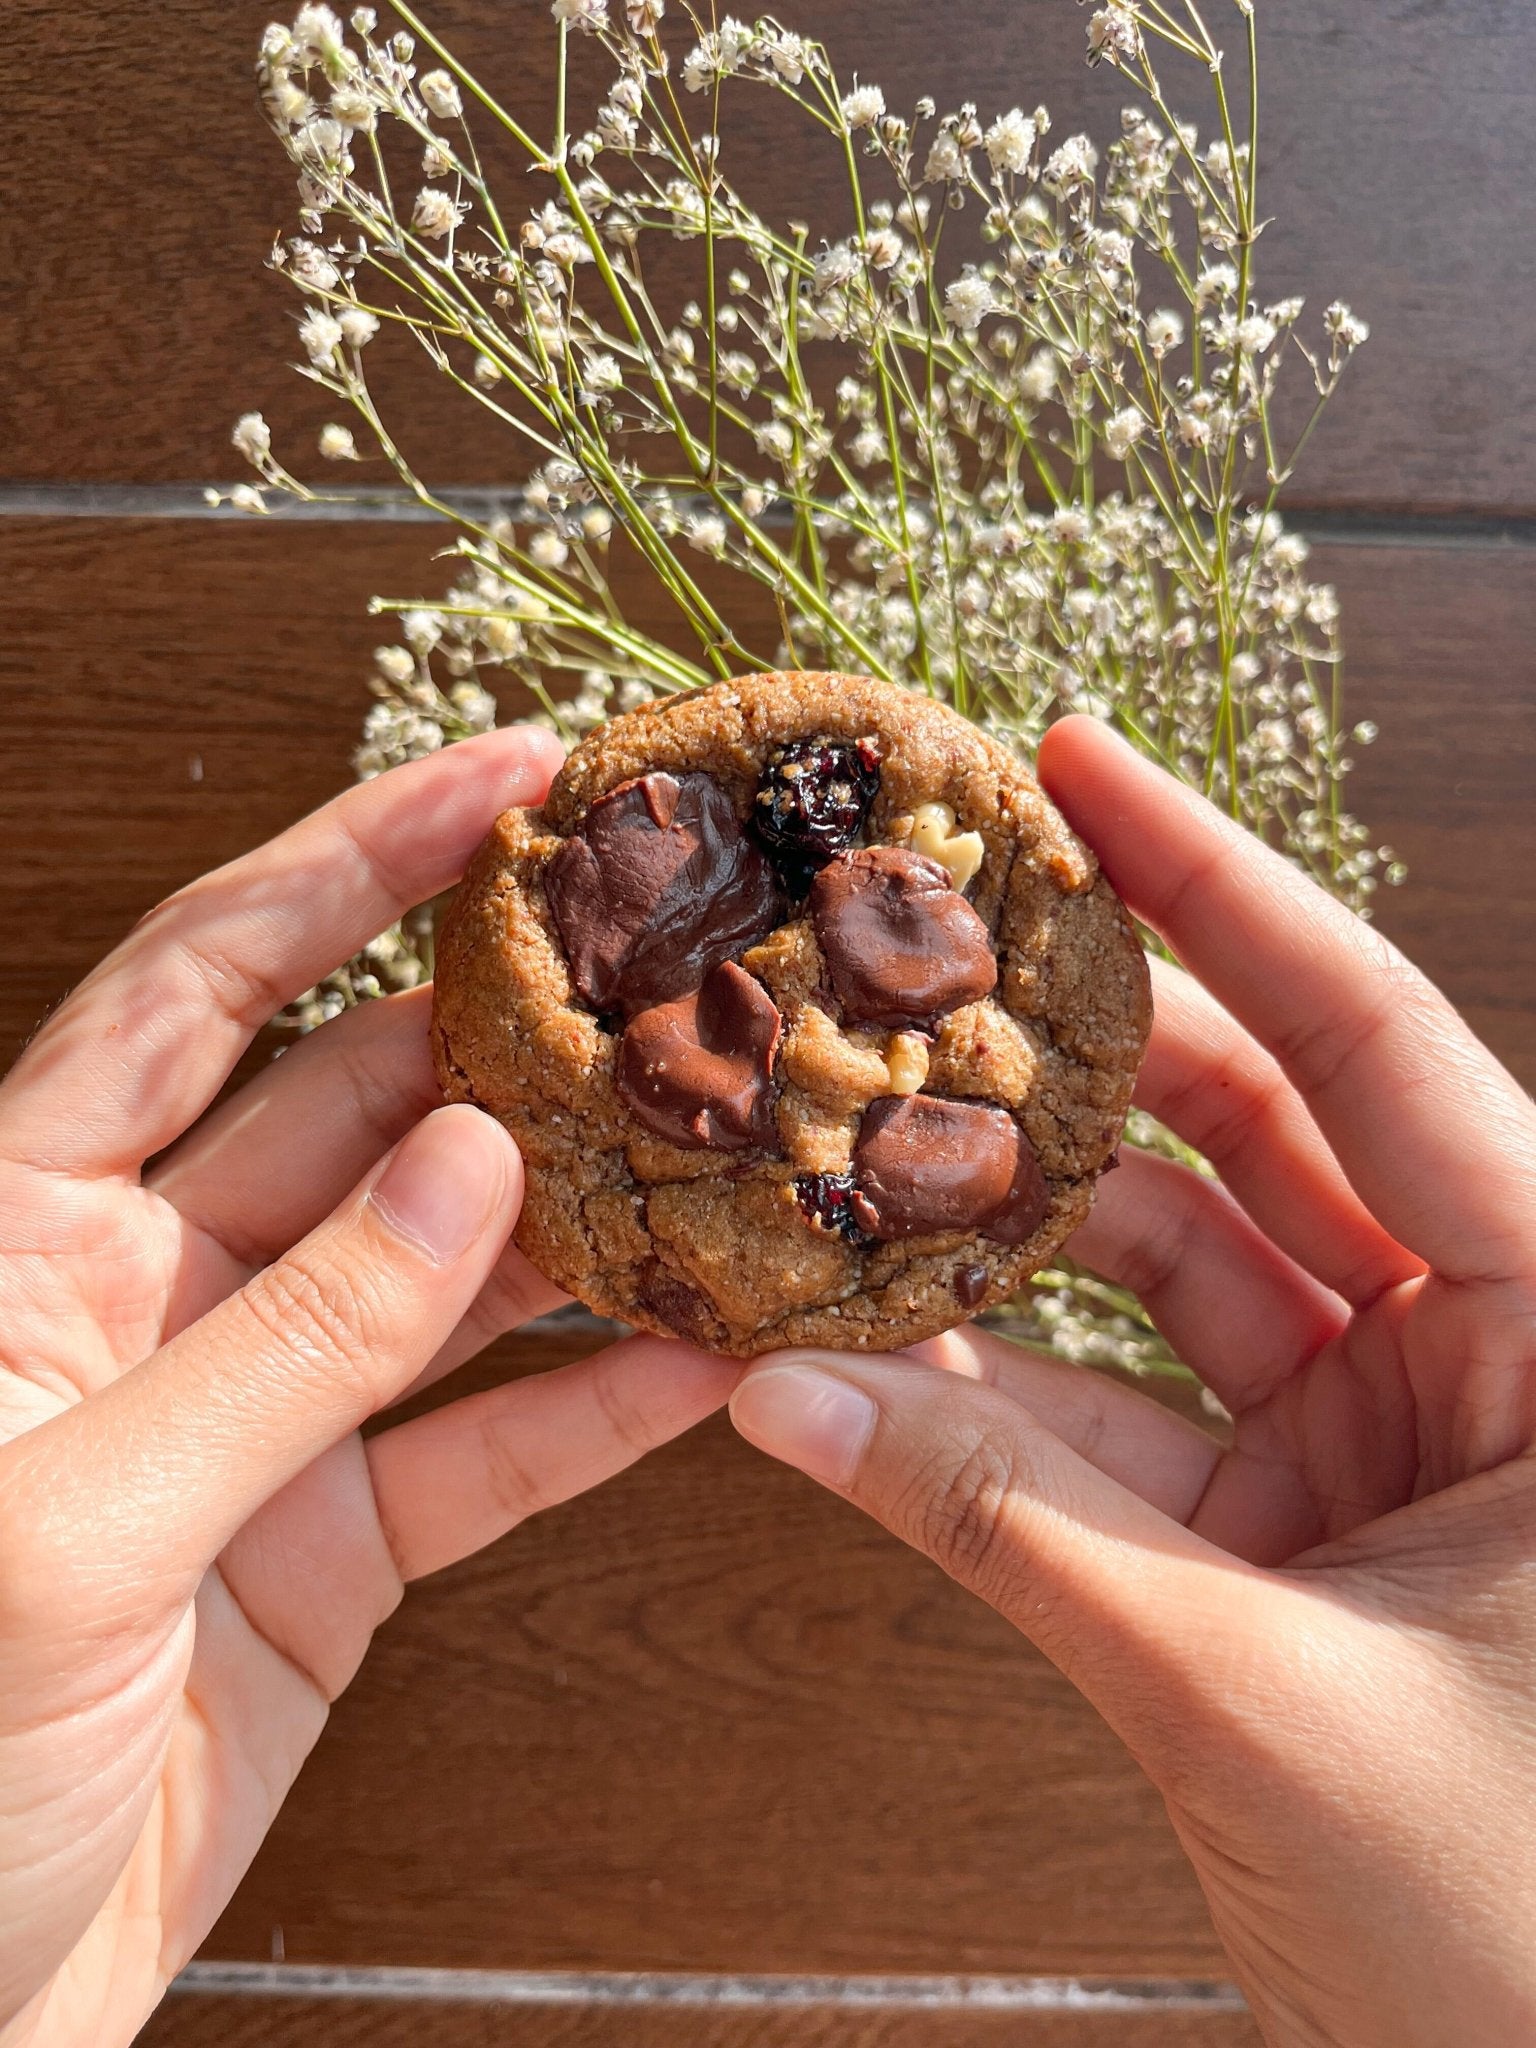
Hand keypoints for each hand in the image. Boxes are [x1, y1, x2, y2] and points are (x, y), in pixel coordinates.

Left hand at [0, 730, 736, 2047]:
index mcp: (16, 1233)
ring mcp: (250, 1422)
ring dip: (582, 1219)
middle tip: (672, 968)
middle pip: (355, 1112)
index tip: (501, 782)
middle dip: (510, 1037)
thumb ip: (286, 1343)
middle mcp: (139, 1298)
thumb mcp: (70, 1531)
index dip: (346, 864)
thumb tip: (472, 1169)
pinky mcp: (328, 1552)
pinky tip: (712, 1355)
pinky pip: (485, 1450)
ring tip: (725, 1146)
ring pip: (443, 1277)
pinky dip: (597, 1406)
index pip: (198, 984)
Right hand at [731, 715, 1535, 2047]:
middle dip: (1083, 1052)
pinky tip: (873, 1355)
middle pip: (1260, 1135)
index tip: (1080, 769)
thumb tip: (783, 1396)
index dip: (1221, 893)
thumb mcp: (1253, 1698)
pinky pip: (1136, 1423)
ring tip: (849, 1162)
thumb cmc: (1523, 1945)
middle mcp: (1494, 1348)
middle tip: (918, 956)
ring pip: (1178, 1279)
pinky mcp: (1309, 1536)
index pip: (1375, 1047)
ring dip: (1017, 1237)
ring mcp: (1394, 1441)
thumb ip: (1005, 1530)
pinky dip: (1011, 1396)